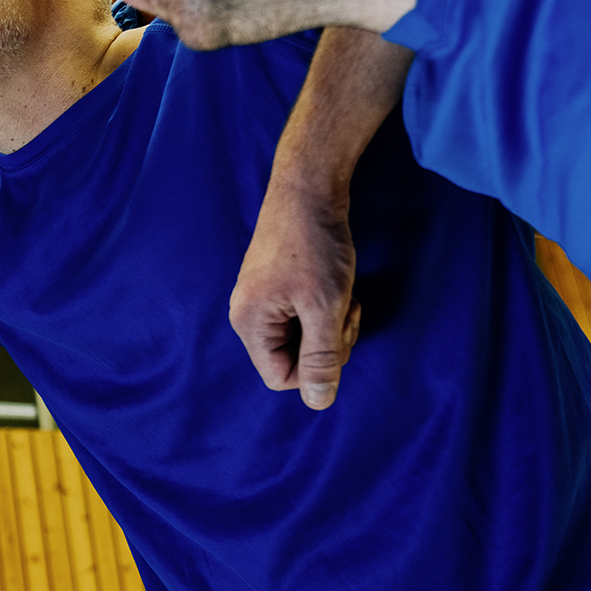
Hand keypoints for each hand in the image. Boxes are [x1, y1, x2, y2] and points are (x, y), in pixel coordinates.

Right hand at [230, 189, 360, 409]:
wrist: (307, 189)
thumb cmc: (314, 244)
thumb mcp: (326, 306)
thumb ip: (322, 357)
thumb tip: (318, 402)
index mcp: (249, 323)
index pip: (281, 377)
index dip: (318, 364)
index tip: (338, 328)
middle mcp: (246, 315)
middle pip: (291, 359)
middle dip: (326, 342)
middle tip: (344, 308)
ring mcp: (258, 300)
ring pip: (300, 338)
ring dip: (328, 324)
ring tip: (339, 292)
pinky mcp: (272, 287)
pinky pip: (299, 317)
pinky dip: (322, 308)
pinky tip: (331, 284)